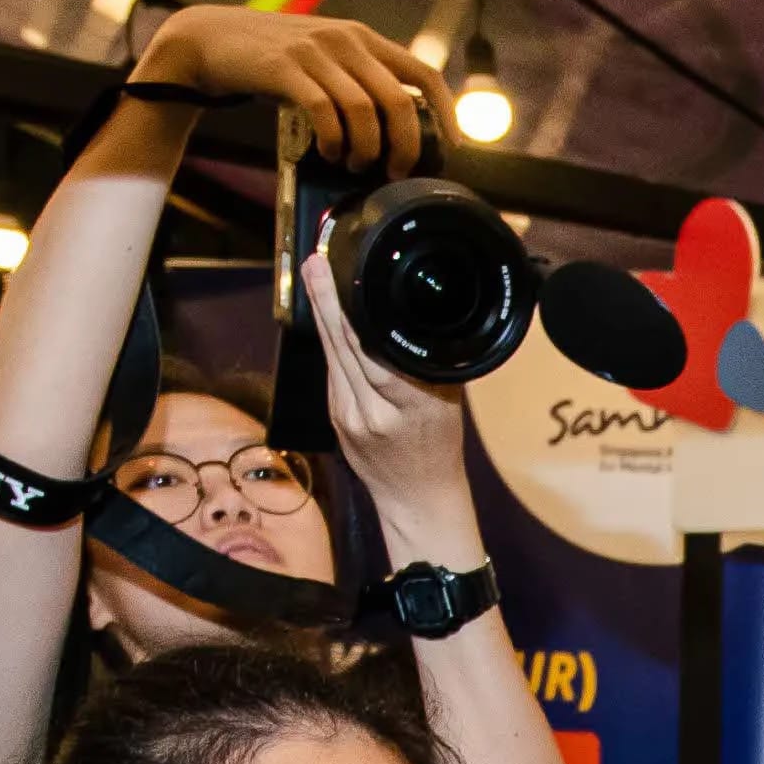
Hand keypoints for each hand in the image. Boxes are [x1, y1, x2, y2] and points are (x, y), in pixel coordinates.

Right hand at [136, 4, 434, 176]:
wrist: (212, 38)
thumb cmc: (275, 59)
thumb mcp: (325, 57)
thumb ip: (360, 79)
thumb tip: (398, 129)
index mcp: (363, 38)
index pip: (423, 73)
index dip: (445, 113)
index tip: (450, 147)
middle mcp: (345, 40)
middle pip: (397, 101)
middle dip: (404, 147)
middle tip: (394, 172)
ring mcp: (315, 51)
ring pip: (363, 111)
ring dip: (365, 150)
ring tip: (354, 165)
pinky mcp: (284, 68)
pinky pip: (324, 112)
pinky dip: (333, 141)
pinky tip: (328, 153)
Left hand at [312, 235, 483, 543]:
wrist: (417, 499)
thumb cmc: (440, 447)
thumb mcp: (449, 402)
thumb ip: (429, 364)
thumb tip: (409, 318)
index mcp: (417, 406)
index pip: (378, 350)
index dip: (356, 312)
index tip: (347, 277)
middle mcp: (377, 411)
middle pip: (347, 348)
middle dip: (330, 302)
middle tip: (316, 264)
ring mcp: (350, 417)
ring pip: (333, 356)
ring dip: (323, 314)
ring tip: (314, 275)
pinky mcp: (335, 419)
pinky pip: (332, 371)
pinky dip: (331, 341)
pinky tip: (327, 316)